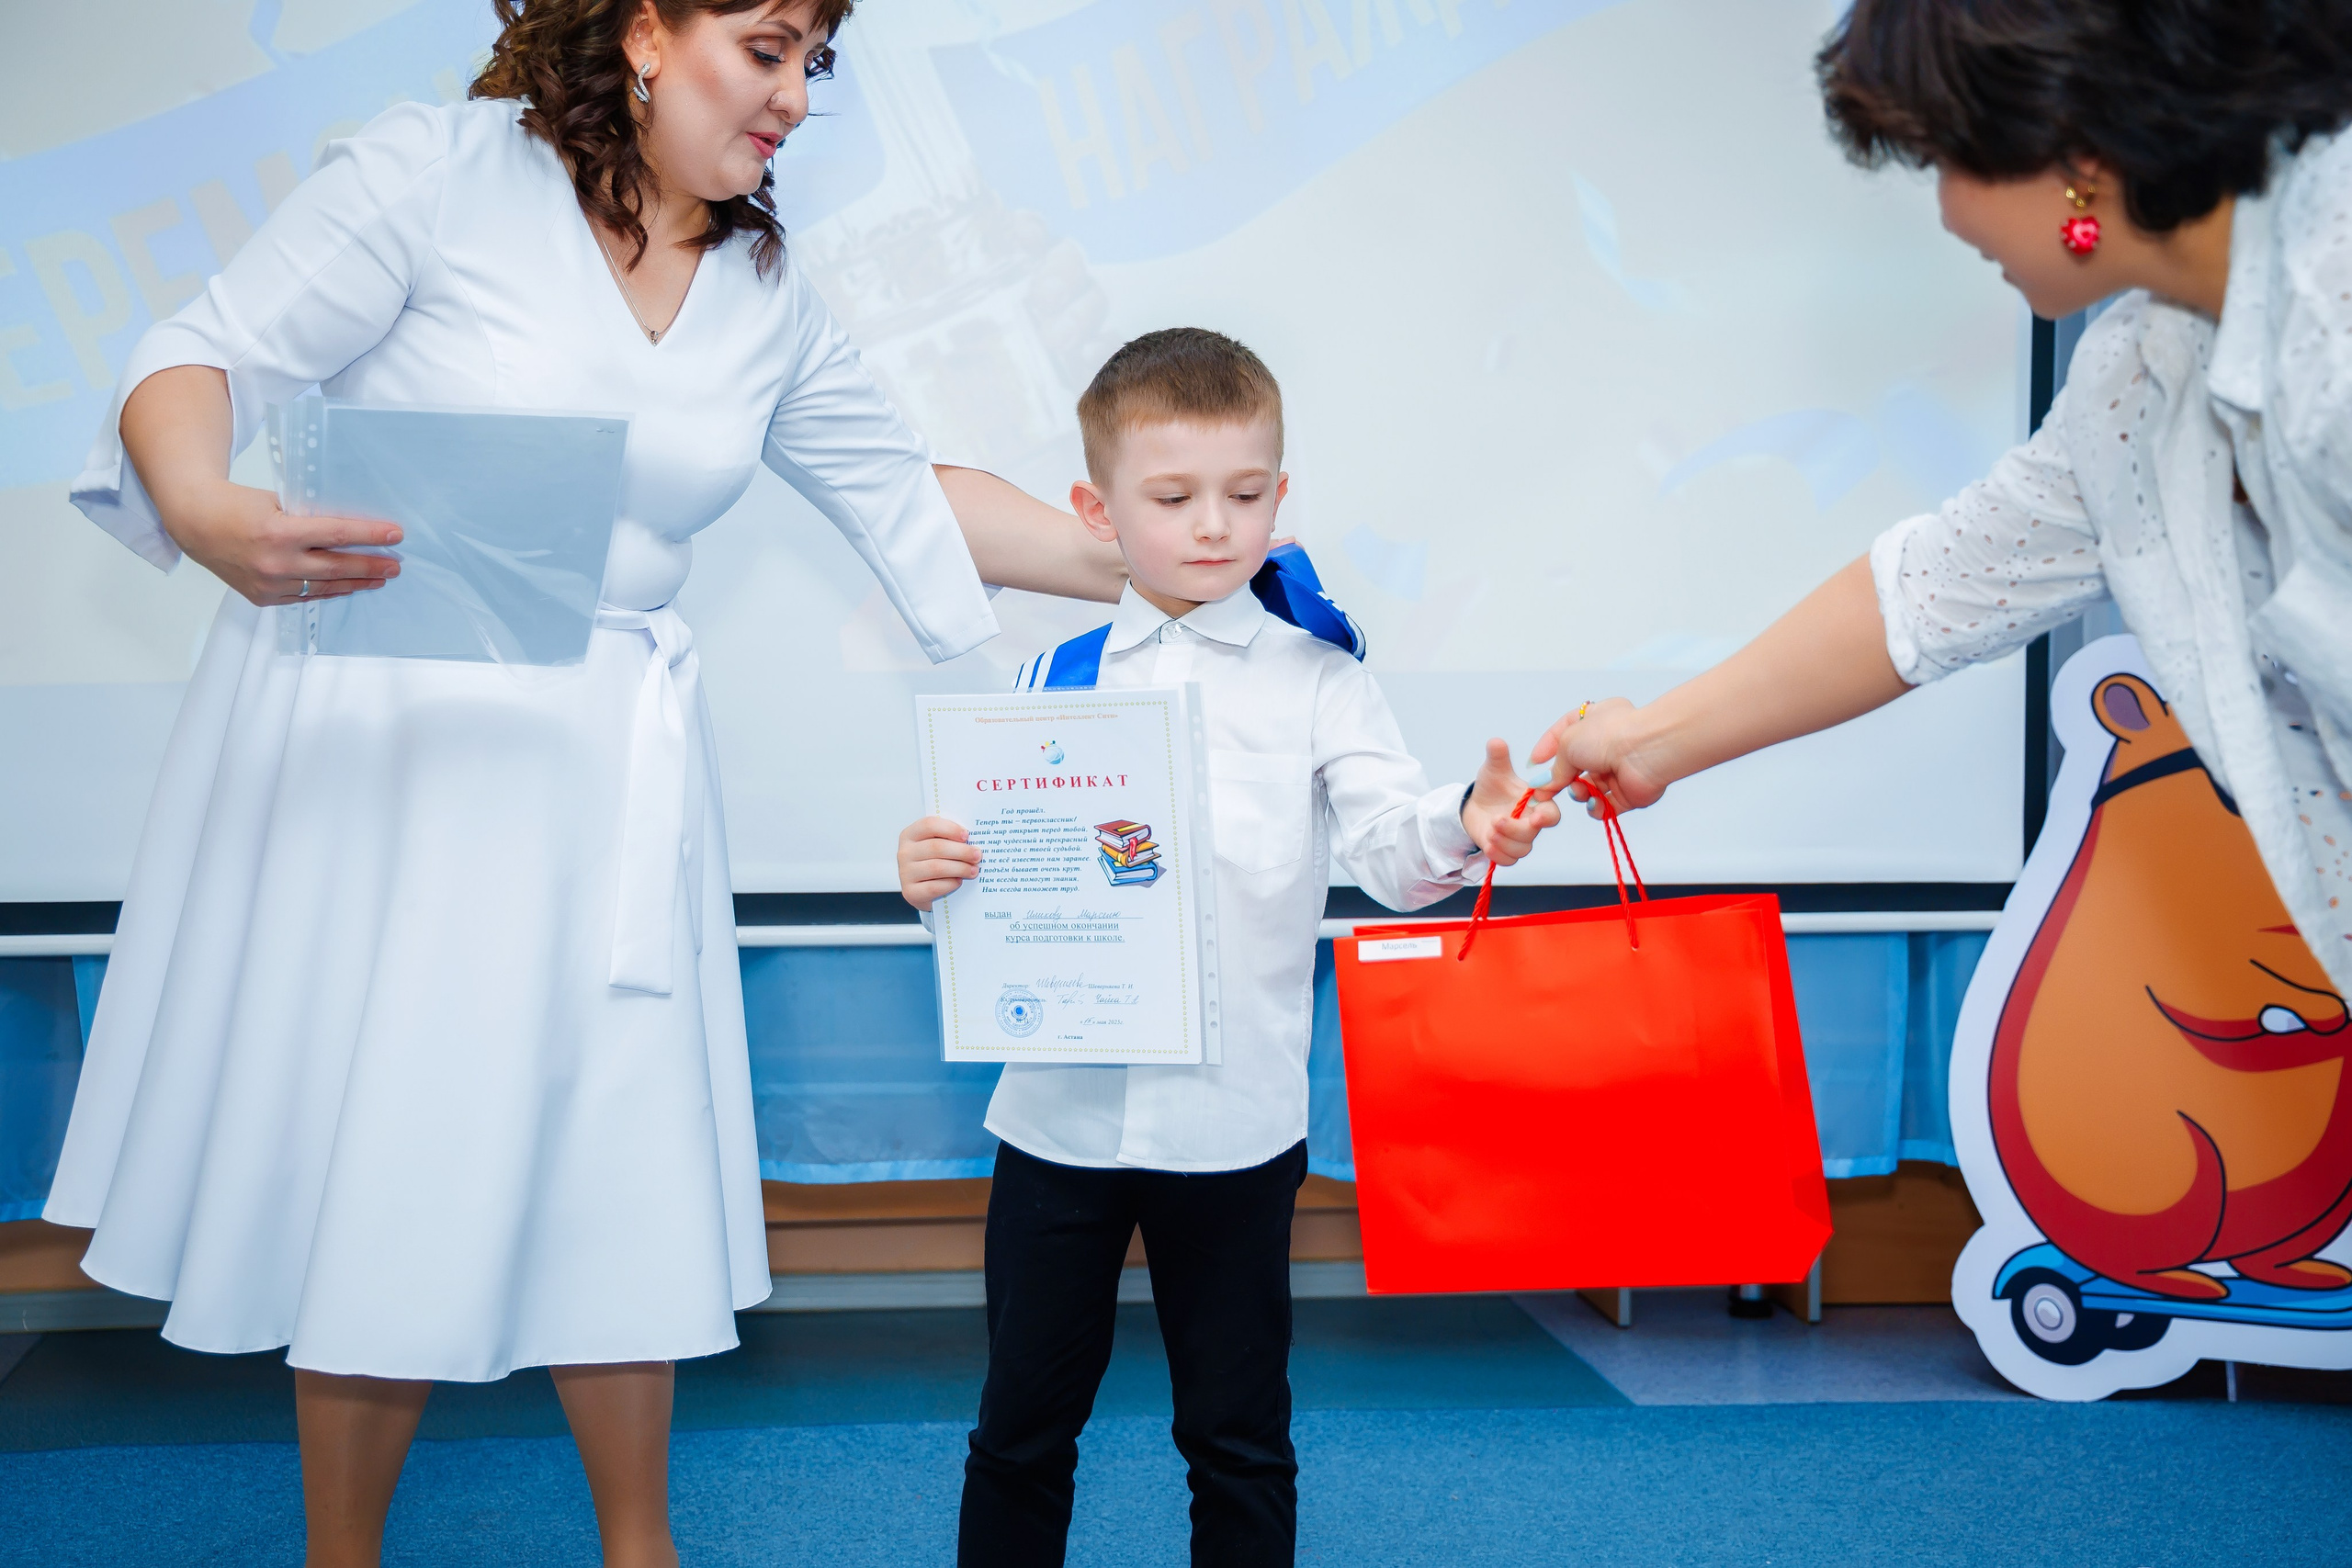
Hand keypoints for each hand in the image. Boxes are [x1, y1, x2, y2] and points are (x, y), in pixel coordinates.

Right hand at [119, 366, 402, 605]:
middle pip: (337, 567)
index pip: (337, 535)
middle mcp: (275, 562)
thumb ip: (309, 517)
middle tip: (396, 565)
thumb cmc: (238, 505)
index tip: (396, 535)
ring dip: (356, 583)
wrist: (196, 523)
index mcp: (279, 532)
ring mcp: (269, 584)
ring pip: (324, 587)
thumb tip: (351, 528)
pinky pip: (305, 597)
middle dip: (372, 566)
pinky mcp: (263, 597)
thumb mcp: (278, 502)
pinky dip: (328, 591)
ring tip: (380, 578)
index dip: (370, 535)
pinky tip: (348, 586)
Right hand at [899, 816, 980, 910]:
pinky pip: (934, 887)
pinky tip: (959, 881)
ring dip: (960, 868)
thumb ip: (950, 839)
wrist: (923, 891)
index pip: (929, 825)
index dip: (950, 829)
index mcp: (910, 835)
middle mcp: (904, 852)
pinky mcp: (910, 892)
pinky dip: (950, 883)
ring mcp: (905, 873)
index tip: (967, 835)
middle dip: (961, 851)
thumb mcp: (938, 846)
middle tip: (977, 855)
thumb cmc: (934, 862)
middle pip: (936, 847)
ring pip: (936, 867)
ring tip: (974, 870)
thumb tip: (974, 838)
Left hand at [1460, 738, 1561, 866]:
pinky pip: (1508, 860)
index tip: (1535, 815)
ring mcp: (1520, 839)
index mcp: (1535, 803)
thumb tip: (1495, 741)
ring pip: (1521, 849)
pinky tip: (1488, 844)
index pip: (1551, 813)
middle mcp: (1531, 823)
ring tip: (1489, 830)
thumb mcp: (1493, 770)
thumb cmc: (1493, 788)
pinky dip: (1498, 854)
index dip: (1546, 817)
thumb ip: (1498, 757)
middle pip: (1533, 833)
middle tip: (1497, 820)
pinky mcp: (1506, 850)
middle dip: (1515, 829)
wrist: (1476, 806)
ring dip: (1504, 842)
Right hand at [1529, 698, 1669, 818]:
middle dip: (1561, 779)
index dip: (1548, 747)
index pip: (1565, 732)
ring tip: (1580, 791)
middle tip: (1547, 792)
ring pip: (1589, 788)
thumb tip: (1542, 786)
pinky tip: (1595, 803)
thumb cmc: (1609, 735)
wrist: (1645, 751)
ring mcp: (1619, 768)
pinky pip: (1605, 806)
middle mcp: (1608, 743)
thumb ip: (1554, 769)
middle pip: (1576, 766)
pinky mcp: (1629, 792)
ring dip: (1579, 793)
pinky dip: (1597, 808)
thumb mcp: (1567, 744)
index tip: (1535, 763)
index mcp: (1595, 719)